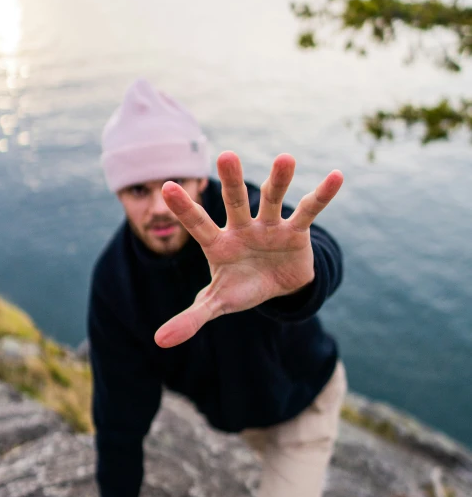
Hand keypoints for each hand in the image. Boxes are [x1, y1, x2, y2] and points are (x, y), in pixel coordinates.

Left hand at [154, 151, 342, 347]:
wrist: (277, 286)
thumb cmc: (241, 288)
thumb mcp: (218, 303)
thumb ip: (191, 317)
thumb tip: (160, 341)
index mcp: (219, 243)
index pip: (199, 225)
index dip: (185, 209)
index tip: (166, 188)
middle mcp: (242, 228)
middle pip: (236, 203)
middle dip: (232, 182)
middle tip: (226, 155)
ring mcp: (269, 226)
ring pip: (273, 200)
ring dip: (279, 180)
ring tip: (286, 159)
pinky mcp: (296, 230)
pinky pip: (309, 211)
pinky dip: (322, 195)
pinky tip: (336, 177)